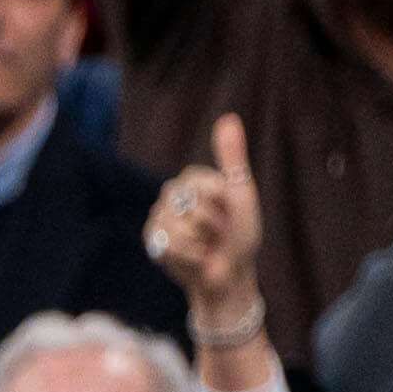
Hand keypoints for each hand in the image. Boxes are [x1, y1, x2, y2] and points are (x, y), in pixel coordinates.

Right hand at [143, 115, 263, 330]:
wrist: (229, 274)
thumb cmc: (241, 235)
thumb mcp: (241, 193)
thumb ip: (232, 157)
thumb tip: (228, 117)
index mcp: (194, 178)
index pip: (200, 182)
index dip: (220, 200)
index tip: (230, 210)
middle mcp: (173, 194)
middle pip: (188, 203)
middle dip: (210, 223)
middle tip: (218, 232)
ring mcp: (159, 217)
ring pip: (177, 225)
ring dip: (200, 242)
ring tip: (206, 246)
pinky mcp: (151, 240)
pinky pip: (168, 244)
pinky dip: (189, 256)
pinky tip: (194, 258)